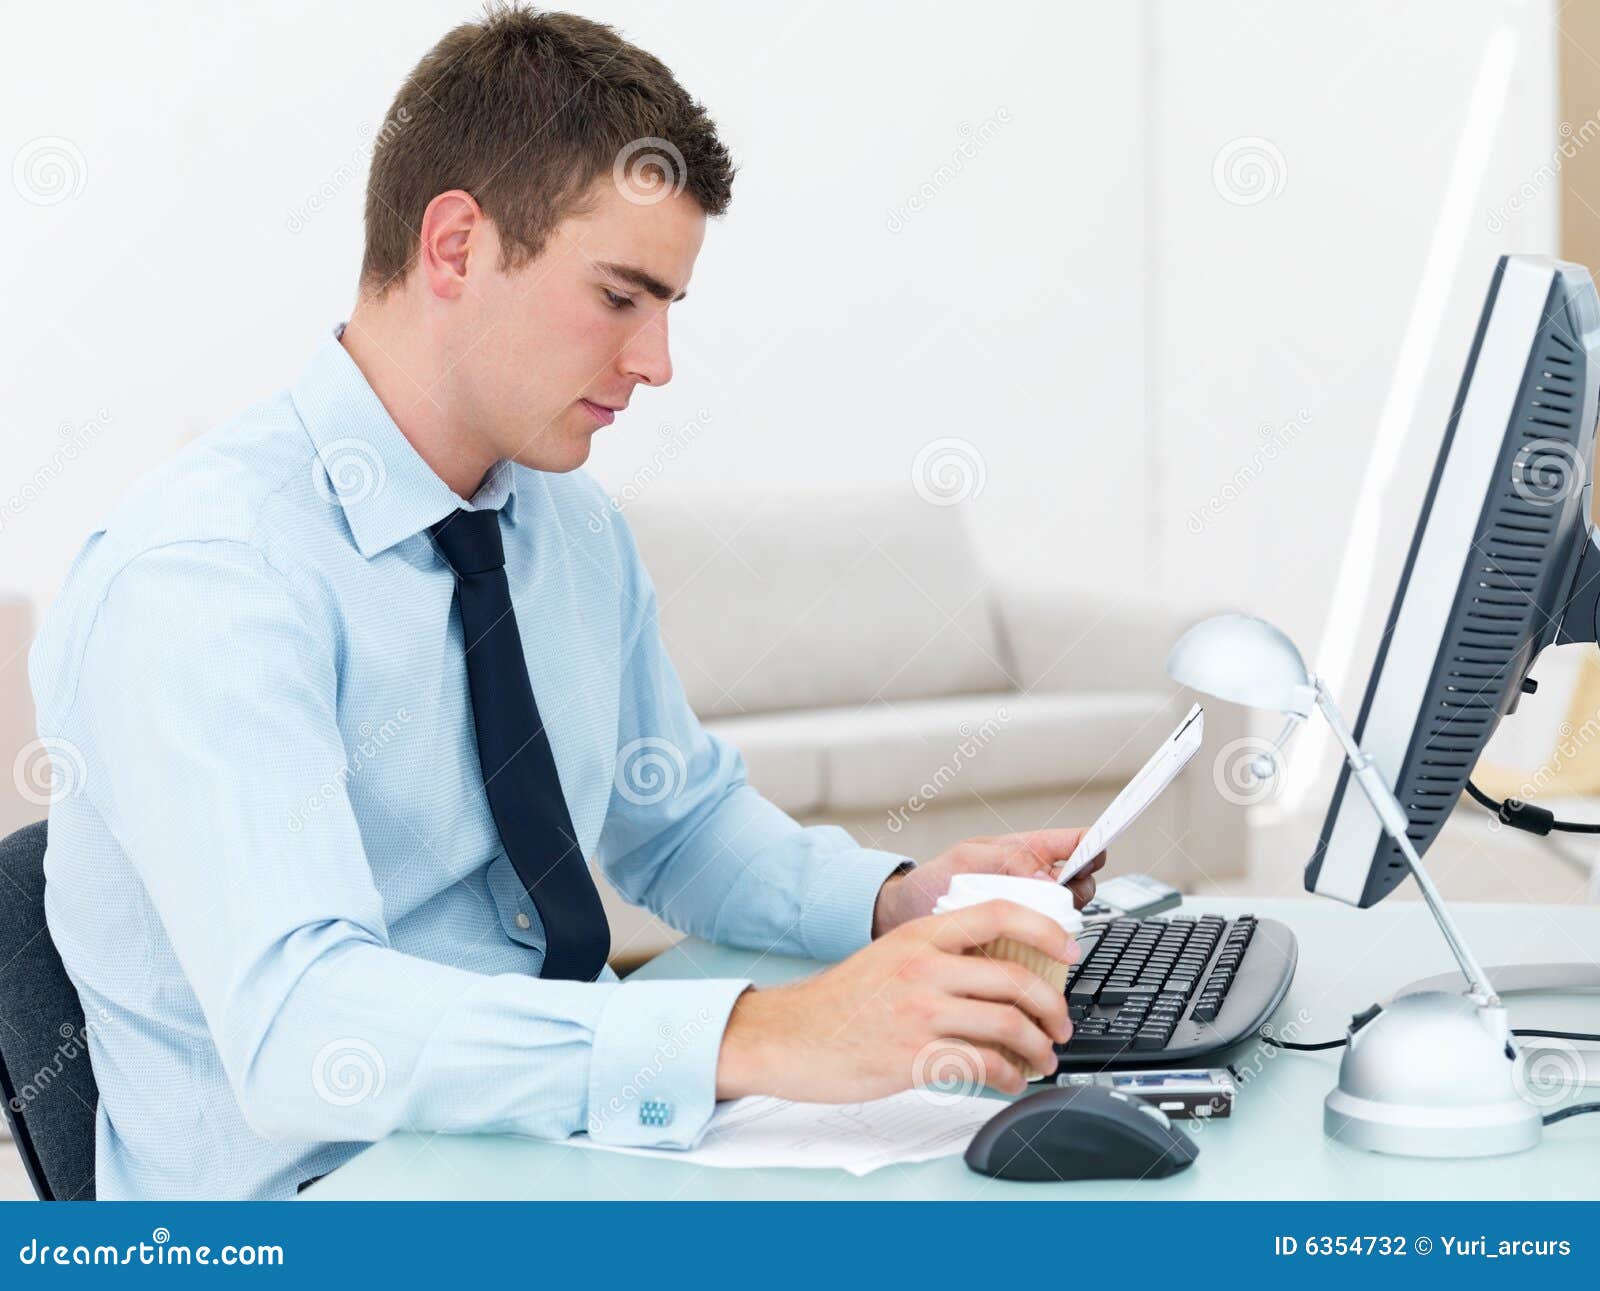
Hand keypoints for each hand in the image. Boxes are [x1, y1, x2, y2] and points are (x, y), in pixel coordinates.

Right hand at [715, 898, 1078, 1101]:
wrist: (789, 1035)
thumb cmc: (840, 1001)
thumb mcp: (890, 956)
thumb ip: (938, 955)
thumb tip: (998, 969)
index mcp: (920, 935)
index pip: (998, 914)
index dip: (1044, 930)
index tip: (1068, 951)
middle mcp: (924, 967)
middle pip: (1014, 979)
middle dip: (1051, 1008)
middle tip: (1060, 1024)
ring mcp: (920, 1012)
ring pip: (1007, 1024)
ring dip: (1037, 1048)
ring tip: (1042, 1059)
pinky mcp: (914, 1055)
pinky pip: (982, 1065)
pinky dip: (1008, 1077)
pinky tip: (1009, 1081)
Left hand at [871, 827, 1106, 936]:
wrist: (905, 919)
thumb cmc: (932, 880)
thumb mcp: (966, 858)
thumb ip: (1007, 860)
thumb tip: (1045, 879)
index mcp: (1028, 852)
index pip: (1074, 843)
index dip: (1093, 845)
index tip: (1097, 853)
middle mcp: (1035, 883)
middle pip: (1082, 883)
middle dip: (1080, 888)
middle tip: (1059, 896)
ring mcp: (1031, 914)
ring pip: (1070, 916)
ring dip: (1065, 922)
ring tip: (1037, 924)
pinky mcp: (1023, 944)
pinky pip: (1049, 947)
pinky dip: (1048, 950)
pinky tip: (1033, 952)